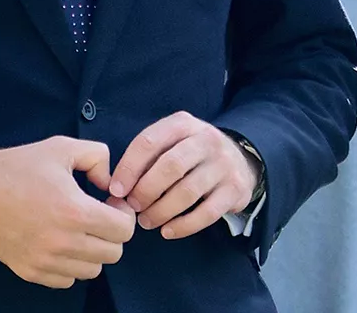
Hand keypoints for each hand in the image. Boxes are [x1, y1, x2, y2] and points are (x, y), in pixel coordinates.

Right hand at [0, 138, 134, 288]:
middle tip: (99, 216)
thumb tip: (111, 183)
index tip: (112, 204)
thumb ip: (99, 157)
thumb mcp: (63, 147)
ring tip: (80, 230)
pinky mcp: (29, 271)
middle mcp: (62, 242)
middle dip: (112, 233)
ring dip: (93, 251)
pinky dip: (71, 265)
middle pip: (113, 254)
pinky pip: (67, 280)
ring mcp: (45, 261)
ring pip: (92, 270)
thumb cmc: (20, 166)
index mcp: (75, 211)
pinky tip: (62, 242)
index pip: (124, 231)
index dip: (124, 215)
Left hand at [109, 112, 260, 240]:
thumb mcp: (172, 142)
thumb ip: (147, 157)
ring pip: (187, 192)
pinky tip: (168, 231)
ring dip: (161, 211)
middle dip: (146, 191)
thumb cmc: (192, 154)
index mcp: (183, 124)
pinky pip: (207, 213)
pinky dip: (184, 226)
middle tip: (133, 207)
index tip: (116, 190)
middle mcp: (206, 139)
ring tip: (147, 222)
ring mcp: (224, 164)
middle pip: (170, 166)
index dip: (129, 168)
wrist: (241, 159)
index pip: (149, 142)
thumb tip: (118, 187)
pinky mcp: (235, 189)